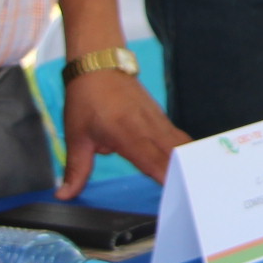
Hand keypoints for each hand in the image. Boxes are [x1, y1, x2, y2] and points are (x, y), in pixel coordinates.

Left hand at [58, 69, 186, 197]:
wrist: (98, 64)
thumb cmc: (86, 99)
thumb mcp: (76, 136)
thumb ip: (76, 169)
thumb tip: (64, 195)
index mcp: (127, 134)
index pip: (154, 163)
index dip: (168, 180)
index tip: (178, 197)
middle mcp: (148, 128)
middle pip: (176, 157)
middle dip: (186, 177)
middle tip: (194, 198)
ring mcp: (158, 121)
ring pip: (182, 146)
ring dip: (189, 165)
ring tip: (198, 187)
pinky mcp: (161, 117)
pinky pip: (178, 138)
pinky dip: (185, 153)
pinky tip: (190, 167)